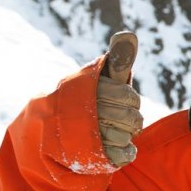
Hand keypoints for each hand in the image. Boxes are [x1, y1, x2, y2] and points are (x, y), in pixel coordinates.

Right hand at [97, 32, 141, 167]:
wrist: (57, 133)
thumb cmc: (90, 100)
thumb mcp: (103, 78)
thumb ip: (118, 59)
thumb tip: (129, 33)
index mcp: (91, 91)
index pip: (129, 96)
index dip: (130, 99)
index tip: (122, 99)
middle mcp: (87, 113)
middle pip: (132, 118)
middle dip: (131, 118)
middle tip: (117, 117)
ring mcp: (88, 137)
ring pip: (128, 137)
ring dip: (125, 135)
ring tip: (110, 131)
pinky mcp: (93, 157)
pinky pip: (125, 155)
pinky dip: (125, 152)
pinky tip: (113, 146)